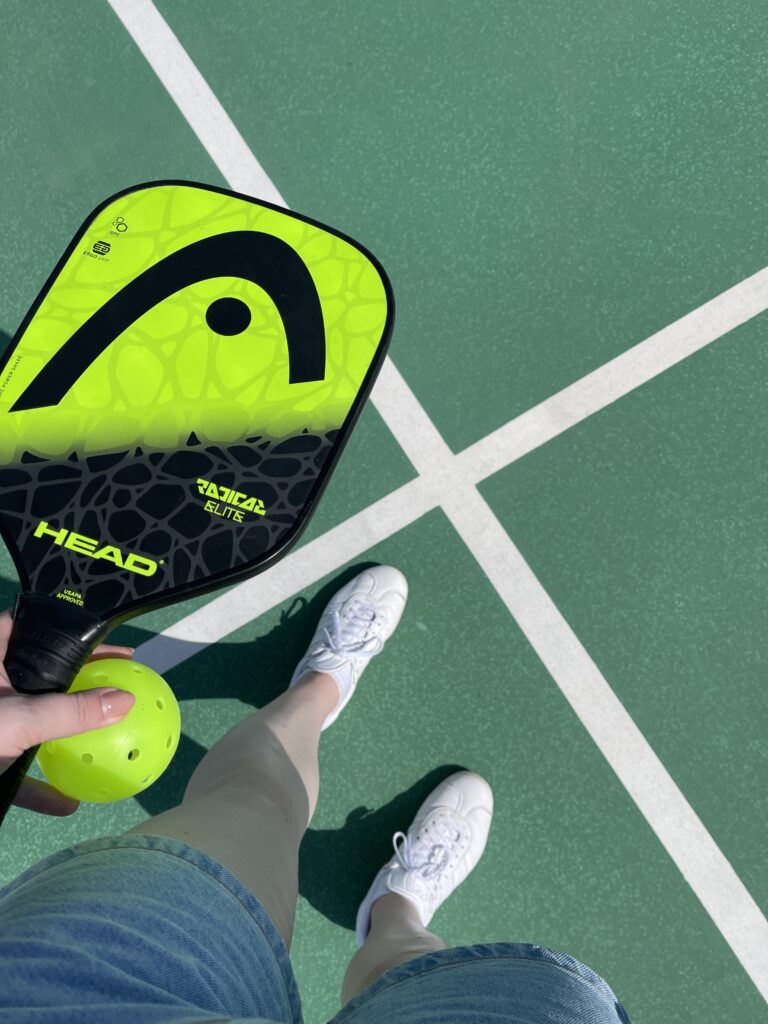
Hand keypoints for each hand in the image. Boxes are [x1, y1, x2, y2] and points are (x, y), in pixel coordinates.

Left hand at [0, 611, 135, 816]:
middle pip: (41, 680)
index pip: (37, 631)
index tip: (117, 652)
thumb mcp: (16, 721)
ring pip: (29, 725)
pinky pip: (14, 767)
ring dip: (62, 739)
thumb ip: (69, 711)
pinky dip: (37, 784)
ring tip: (104, 743)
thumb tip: (124, 699)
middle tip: (121, 692)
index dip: (77, 637)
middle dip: (78, 689)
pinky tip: (67, 803)